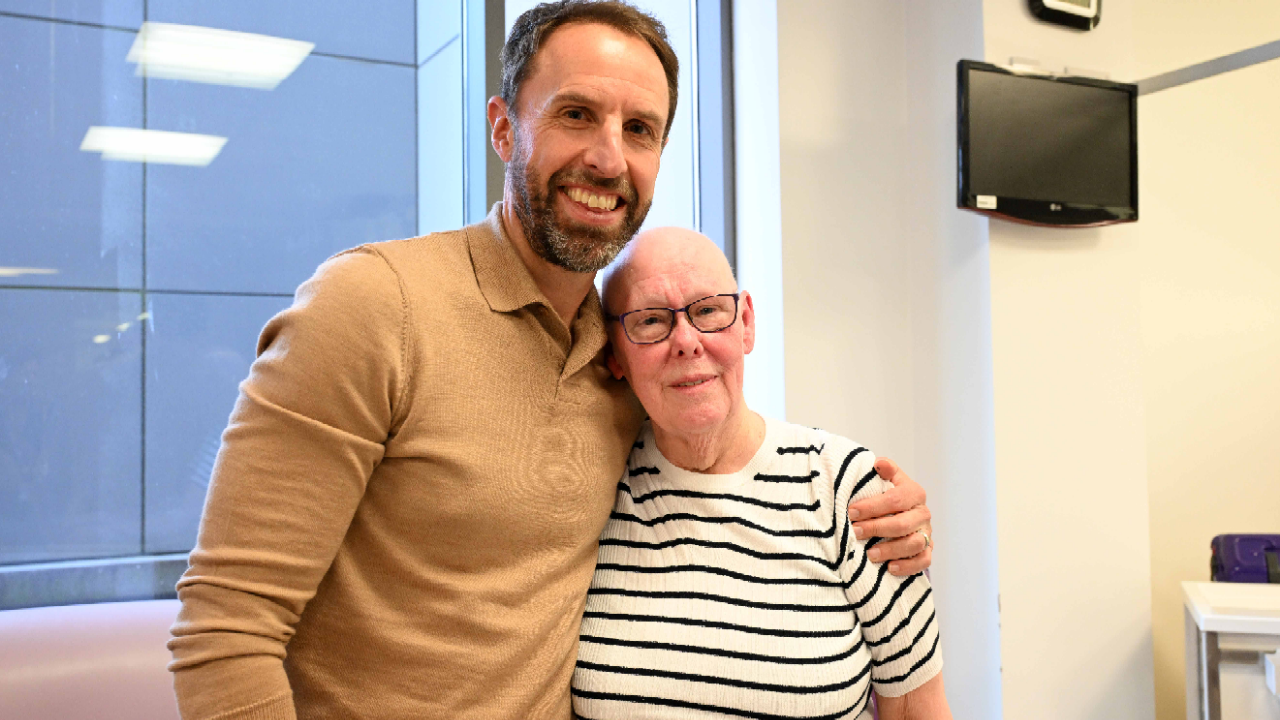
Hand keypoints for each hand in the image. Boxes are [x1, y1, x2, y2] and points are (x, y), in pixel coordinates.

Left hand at [847, 457, 931, 575]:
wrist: (904, 513)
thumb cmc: (890, 496)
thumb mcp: (888, 479)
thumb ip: (886, 469)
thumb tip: (879, 463)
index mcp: (914, 493)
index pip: (895, 499)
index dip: (872, 506)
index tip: (851, 512)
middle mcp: (923, 513)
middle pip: (903, 524)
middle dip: (877, 528)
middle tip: (855, 532)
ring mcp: (926, 533)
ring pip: (914, 544)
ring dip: (891, 550)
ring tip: (870, 554)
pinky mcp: (927, 550)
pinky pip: (923, 561)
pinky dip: (908, 566)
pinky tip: (890, 568)